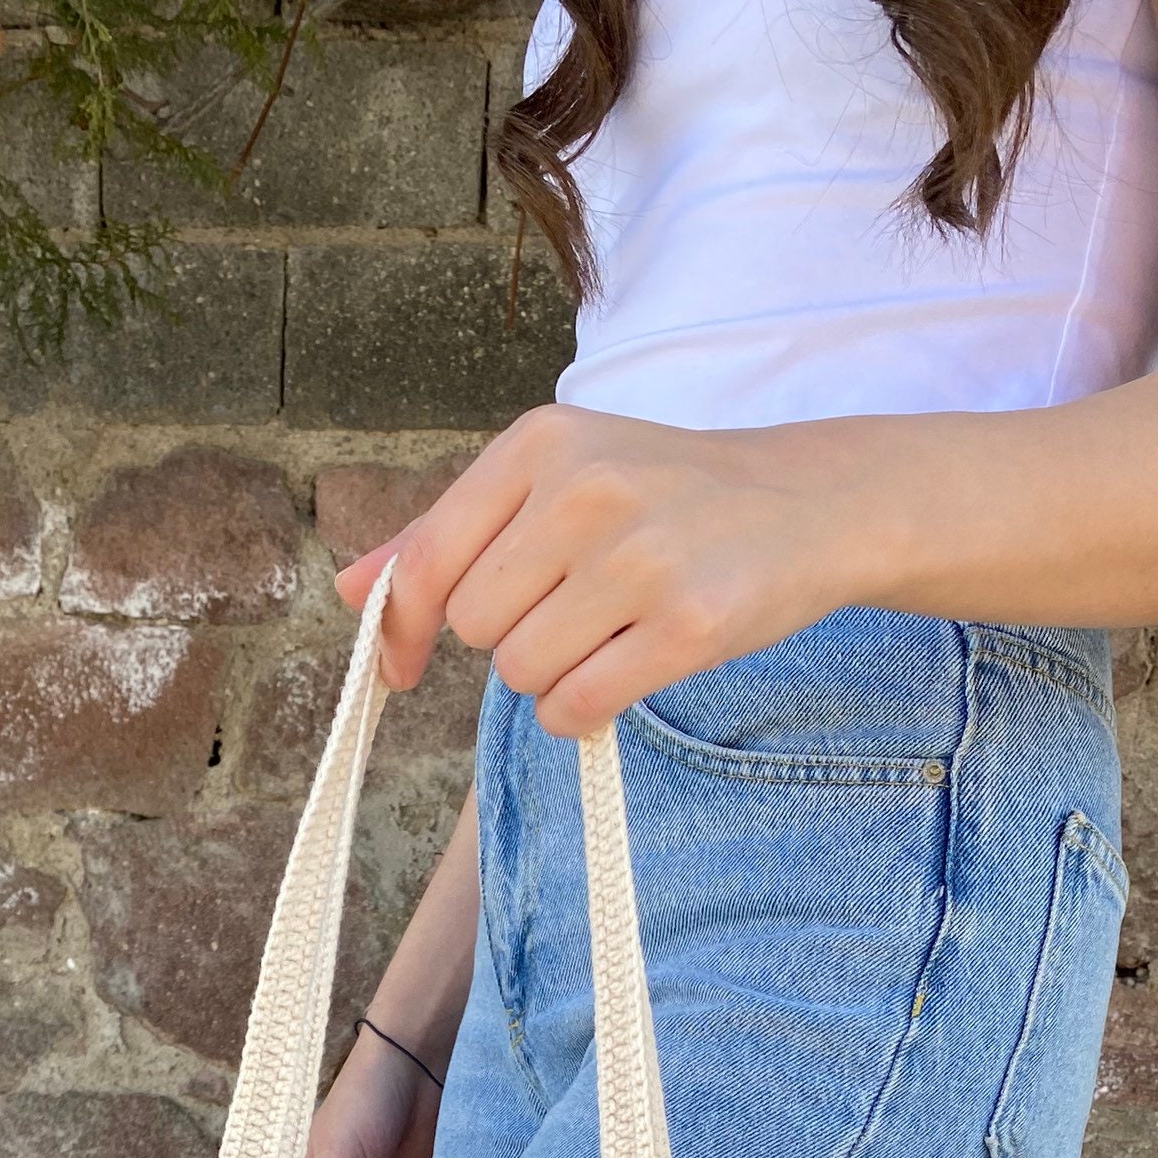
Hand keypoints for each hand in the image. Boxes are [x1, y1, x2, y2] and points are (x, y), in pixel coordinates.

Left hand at [335, 404, 860, 737]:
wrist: (807, 502)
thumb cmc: (665, 498)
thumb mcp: (555, 482)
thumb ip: (449, 534)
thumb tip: (351, 593)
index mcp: (541, 443)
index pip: (429, 560)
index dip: (403, 628)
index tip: (404, 668)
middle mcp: (585, 490)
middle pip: (476, 627)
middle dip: (509, 639)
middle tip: (572, 612)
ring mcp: (639, 558)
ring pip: (522, 672)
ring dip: (552, 678)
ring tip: (609, 634)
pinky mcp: (688, 625)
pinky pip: (577, 706)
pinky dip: (582, 713)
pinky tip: (621, 675)